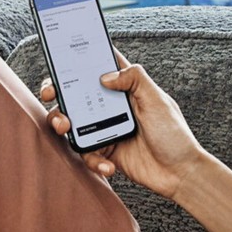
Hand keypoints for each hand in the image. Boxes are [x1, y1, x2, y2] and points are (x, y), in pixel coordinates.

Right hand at [39, 49, 206, 199]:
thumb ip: (135, 79)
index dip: (80, 60)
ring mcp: (107, 129)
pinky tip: (107, 166)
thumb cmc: (174, 134)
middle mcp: (113, 107)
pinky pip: (87, 153)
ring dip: (63, 123)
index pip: (100, 67)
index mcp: (126, 89)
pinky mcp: (106, 153)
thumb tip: (105, 76)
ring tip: (66, 127)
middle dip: (58, 92)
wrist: (180, 174)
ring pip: (74, 123)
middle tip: (50, 94)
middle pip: (77, 94)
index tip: (62, 58)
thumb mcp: (157, 101)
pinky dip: (93, 160)